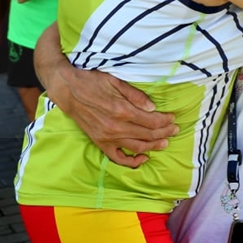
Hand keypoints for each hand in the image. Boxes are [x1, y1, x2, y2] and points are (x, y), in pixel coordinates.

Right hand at [50, 63, 177, 167]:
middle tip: (175, 130)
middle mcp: (116, 127)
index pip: (152, 120)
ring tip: (165, 142)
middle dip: (164, 133)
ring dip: (154, 146)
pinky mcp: (100, 142)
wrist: (68, 90)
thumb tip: (153, 107)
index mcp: (122, 110)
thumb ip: (135, 95)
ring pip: (137, 147)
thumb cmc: (92, 82)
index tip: (173, 118)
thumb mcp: (115, 81)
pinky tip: (143, 158)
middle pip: (148, 134)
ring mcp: (108, 137)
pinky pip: (118, 158)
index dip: (165, 121)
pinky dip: (132, 161)